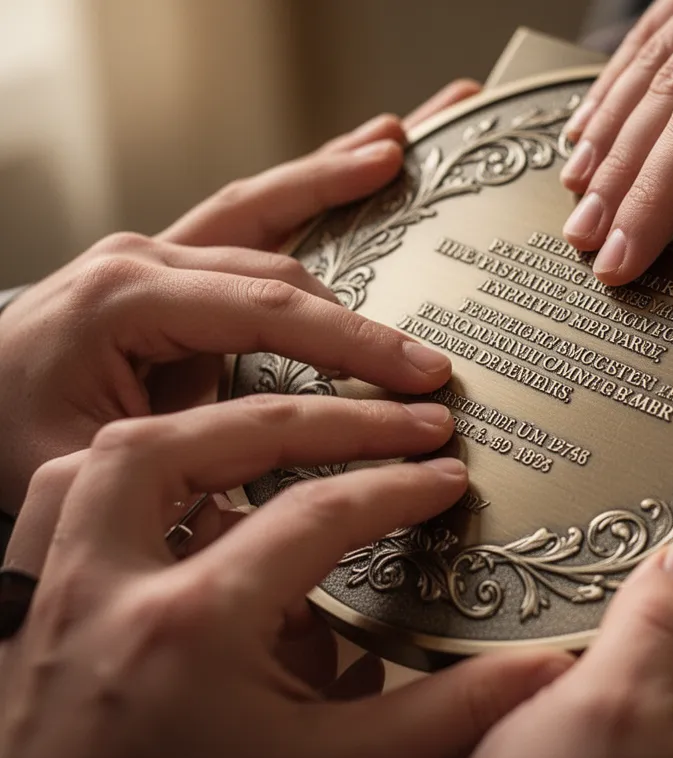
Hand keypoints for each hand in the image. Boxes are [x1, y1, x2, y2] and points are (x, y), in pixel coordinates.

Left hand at [0, 79, 480, 511]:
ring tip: (404, 149)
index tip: (418, 379)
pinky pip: (252, 213)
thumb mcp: (90, 463)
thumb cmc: (12, 432)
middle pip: (283, 271)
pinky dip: (310, 183)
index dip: (352, 348)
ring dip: (341, 178)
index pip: (268, 314)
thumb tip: (277, 497)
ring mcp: (159, 248)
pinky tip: (363, 155)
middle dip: (368, 316)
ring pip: (270, 212)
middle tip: (434, 358)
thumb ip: (186, 463)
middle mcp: (145, 257)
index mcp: (126, 299)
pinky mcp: (175, 259)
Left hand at [0, 395, 570, 757]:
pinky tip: (180, 477)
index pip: (314, 516)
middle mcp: (106, 591)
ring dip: (205, 424)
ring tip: (284, 422)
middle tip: (390, 416)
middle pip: (206, 443)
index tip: (444, 475)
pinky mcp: (28, 607)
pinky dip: (125, 469)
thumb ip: (439, 718)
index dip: (395, 487)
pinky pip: (58, 499)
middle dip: (318, 417)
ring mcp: (54, 593)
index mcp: (189, 629)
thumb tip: (539, 674)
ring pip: (113, 453)